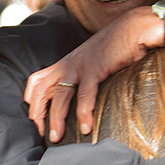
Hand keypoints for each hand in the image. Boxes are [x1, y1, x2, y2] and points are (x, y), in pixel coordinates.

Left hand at [24, 8, 157, 141]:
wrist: (132, 28)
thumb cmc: (115, 47)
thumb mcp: (92, 61)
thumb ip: (83, 76)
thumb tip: (82, 98)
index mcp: (65, 63)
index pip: (37, 82)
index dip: (32, 102)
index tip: (35, 122)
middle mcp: (67, 63)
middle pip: (41, 90)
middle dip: (37, 114)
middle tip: (40, 134)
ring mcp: (79, 65)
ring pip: (58, 95)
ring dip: (56, 118)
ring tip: (56, 137)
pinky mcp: (94, 68)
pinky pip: (84, 94)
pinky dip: (83, 113)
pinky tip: (86, 127)